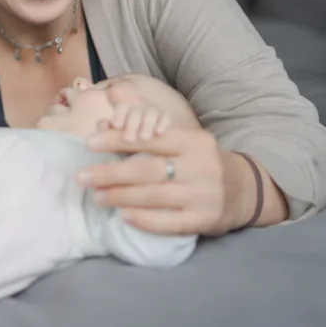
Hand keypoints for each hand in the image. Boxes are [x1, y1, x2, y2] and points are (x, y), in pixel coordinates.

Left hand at [76, 126, 238, 235]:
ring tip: (96, 196)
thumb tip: (110, 104)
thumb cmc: (199, 161)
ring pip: (154, 196)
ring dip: (120, 197)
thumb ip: (147, 126)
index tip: (89, 142)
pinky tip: (123, 216)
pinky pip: (169, 222)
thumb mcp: (182, 139)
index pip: (151, 139)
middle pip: (147, 169)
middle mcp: (201, 166)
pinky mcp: (205, 220)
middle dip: (110, 173)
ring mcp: (204, 195)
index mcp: (194, 141)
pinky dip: (144, 220)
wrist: (243, 190)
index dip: (118, 140)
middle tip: (81, 177)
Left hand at [103, 103, 172, 141]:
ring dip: (146, 124)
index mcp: (125, 112)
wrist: (152, 142)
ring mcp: (153, 115)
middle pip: (135, 111)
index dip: (119, 115)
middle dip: (132, 123)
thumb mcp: (115, 139)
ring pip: (150, 113)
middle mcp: (139, 111)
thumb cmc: (127, 142)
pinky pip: (166, 117)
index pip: (122, 108)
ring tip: (144, 138)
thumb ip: (106, 134)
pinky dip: (163, 123)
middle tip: (129, 139)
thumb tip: (96, 134)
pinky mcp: (166, 120)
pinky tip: (159, 132)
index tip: (117, 125)